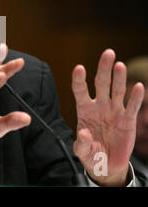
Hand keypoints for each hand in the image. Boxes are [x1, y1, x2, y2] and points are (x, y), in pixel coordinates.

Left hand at [72, 49, 144, 185]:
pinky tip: (138, 87)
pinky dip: (135, 98)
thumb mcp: (82, 150)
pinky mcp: (128, 120)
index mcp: (84, 109)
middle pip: (101, 83)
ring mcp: (114, 111)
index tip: (79, 68)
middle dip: (104, 68)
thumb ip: (81, 143)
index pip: (80, 90)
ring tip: (119, 65)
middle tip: (108, 52)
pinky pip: (131, 107)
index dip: (79, 79)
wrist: (106, 165)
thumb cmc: (91, 153)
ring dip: (119, 78)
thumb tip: (83, 133)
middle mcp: (99, 106)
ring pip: (117, 90)